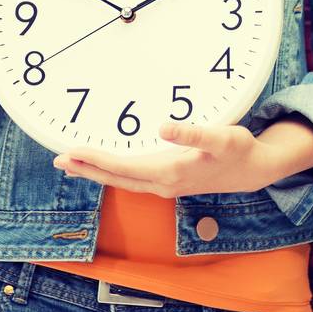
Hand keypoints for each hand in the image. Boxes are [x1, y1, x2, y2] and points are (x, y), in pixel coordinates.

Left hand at [54, 122, 287, 197]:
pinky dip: (113, 172)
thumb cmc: (238, 150)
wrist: (254, 169)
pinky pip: (132, 178)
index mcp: (169, 172)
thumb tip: (163, 127)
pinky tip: (104, 166)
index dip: (96, 160)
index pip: (122, 167)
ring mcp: (165, 184)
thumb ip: (192, 133)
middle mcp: (163, 183)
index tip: (72, 151)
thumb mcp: (221, 137)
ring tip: (71, 164)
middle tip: (57, 160)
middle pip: (116, 177)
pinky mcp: (168, 179)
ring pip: (122, 180)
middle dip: (86, 169)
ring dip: (96, 172)